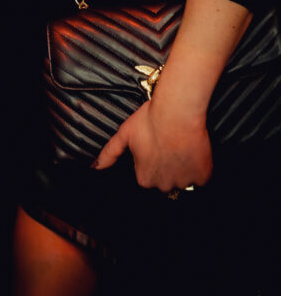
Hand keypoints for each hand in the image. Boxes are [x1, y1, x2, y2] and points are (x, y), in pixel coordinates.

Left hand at [94, 99, 212, 192]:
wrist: (177, 110)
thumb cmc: (150, 119)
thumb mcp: (124, 134)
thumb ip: (109, 154)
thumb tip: (93, 168)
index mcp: (143, 179)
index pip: (148, 175)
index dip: (153, 159)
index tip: (156, 145)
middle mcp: (162, 186)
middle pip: (166, 180)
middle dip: (167, 166)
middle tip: (169, 145)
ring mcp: (184, 183)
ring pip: (184, 180)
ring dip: (184, 168)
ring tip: (181, 146)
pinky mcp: (202, 177)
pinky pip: (201, 178)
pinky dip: (200, 168)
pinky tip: (193, 151)